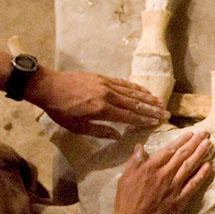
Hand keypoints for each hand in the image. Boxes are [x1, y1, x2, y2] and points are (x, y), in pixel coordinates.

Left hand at [27, 67, 166, 136]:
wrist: (48, 86)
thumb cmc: (61, 110)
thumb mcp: (77, 127)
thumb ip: (100, 131)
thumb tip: (118, 135)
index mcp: (102, 109)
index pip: (129, 116)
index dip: (144, 120)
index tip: (157, 122)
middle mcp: (107, 95)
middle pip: (135, 103)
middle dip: (152, 109)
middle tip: (166, 112)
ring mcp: (105, 84)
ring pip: (131, 91)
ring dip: (147, 97)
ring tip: (160, 101)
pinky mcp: (101, 77)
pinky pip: (122, 83)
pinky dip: (134, 87)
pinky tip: (142, 90)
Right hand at [70, 130, 211, 213]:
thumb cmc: (126, 200)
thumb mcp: (125, 177)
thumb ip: (134, 161)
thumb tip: (140, 146)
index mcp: (151, 167)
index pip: (169, 149)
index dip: (181, 140)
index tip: (190, 133)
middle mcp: (164, 175)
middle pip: (182, 155)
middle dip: (195, 142)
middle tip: (205, 133)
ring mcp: (173, 188)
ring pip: (189, 166)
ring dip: (200, 154)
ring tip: (209, 144)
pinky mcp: (179, 200)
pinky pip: (193, 185)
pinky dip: (201, 175)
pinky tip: (208, 166)